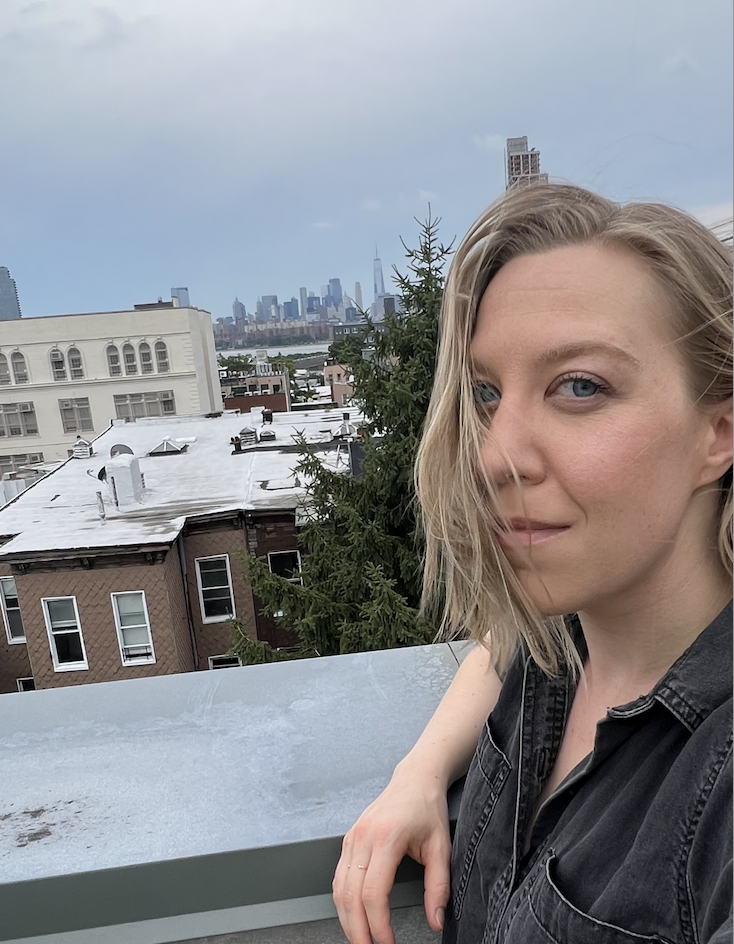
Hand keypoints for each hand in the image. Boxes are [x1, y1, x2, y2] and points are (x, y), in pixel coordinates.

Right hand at [333, 762, 451, 943]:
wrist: (414, 779)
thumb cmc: (427, 808)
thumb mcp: (441, 847)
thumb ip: (438, 886)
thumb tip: (436, 920)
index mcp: (386, 837)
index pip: (373, 893)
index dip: (378, 925)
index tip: (388, 943)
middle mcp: (363, 837)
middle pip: (350, 895)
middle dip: (358, 929)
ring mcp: (352, 837)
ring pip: (339, 888)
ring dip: (347, 918)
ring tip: (361, 939)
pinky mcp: (349, 839)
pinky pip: (338, 876)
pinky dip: (343, 901)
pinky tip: (353, 915)